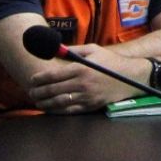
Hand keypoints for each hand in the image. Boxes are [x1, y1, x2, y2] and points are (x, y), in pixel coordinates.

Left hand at [27, 44, 146, 112]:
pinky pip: (69, 111)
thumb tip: (56, 50)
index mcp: (81, 69)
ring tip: (37, 101)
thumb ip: (73, 50)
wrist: (131, 77)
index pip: (53, 75)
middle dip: (38, 92)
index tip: (32, 80)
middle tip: (30, 92)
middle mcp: (82, 84)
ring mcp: (86, 96)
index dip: (39, 78)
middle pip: (52, 90)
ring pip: (58, 102)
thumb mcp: (93, 50)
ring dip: (44, 103)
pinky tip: (50, 109)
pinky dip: (57, 111)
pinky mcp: (90, 106)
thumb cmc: (110, 61)